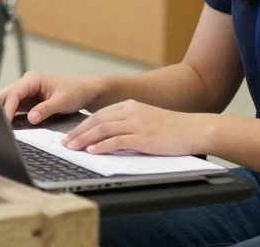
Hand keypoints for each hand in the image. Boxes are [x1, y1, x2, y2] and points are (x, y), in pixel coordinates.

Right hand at [0, 71, 95, 123]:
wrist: (83, 93)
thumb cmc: (74, 92)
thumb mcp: (62, 101)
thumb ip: (45, 109)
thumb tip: (31, 118)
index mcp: (33, 79)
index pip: (14, 93)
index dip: (8, 108)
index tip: (5, 121)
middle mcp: (26, 84)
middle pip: (6, 95)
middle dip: (0, 109)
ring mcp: (26, 92)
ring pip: (8, 101)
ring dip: (4, 113)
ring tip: (2, 127)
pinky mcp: (27, 101)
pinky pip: (14, 108)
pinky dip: (10, 116)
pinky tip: (9, 125)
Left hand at [62, 99, 210, 155]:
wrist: (194, 129)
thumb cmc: (172, 129)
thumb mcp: (147, 120)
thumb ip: (129, 124)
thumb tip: (109, 137)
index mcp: (130, 106)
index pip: (99, 114)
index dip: (82, 125)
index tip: (70, 134)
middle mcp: (131, 112)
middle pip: (97, 120)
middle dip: (78, 132)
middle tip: (65, 143)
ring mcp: (137, 123)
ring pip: (103, 129)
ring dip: (85, 139)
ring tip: (73, 148)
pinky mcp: (143, 137)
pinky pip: (117, 141)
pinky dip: (102, 146)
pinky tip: (92, 152)